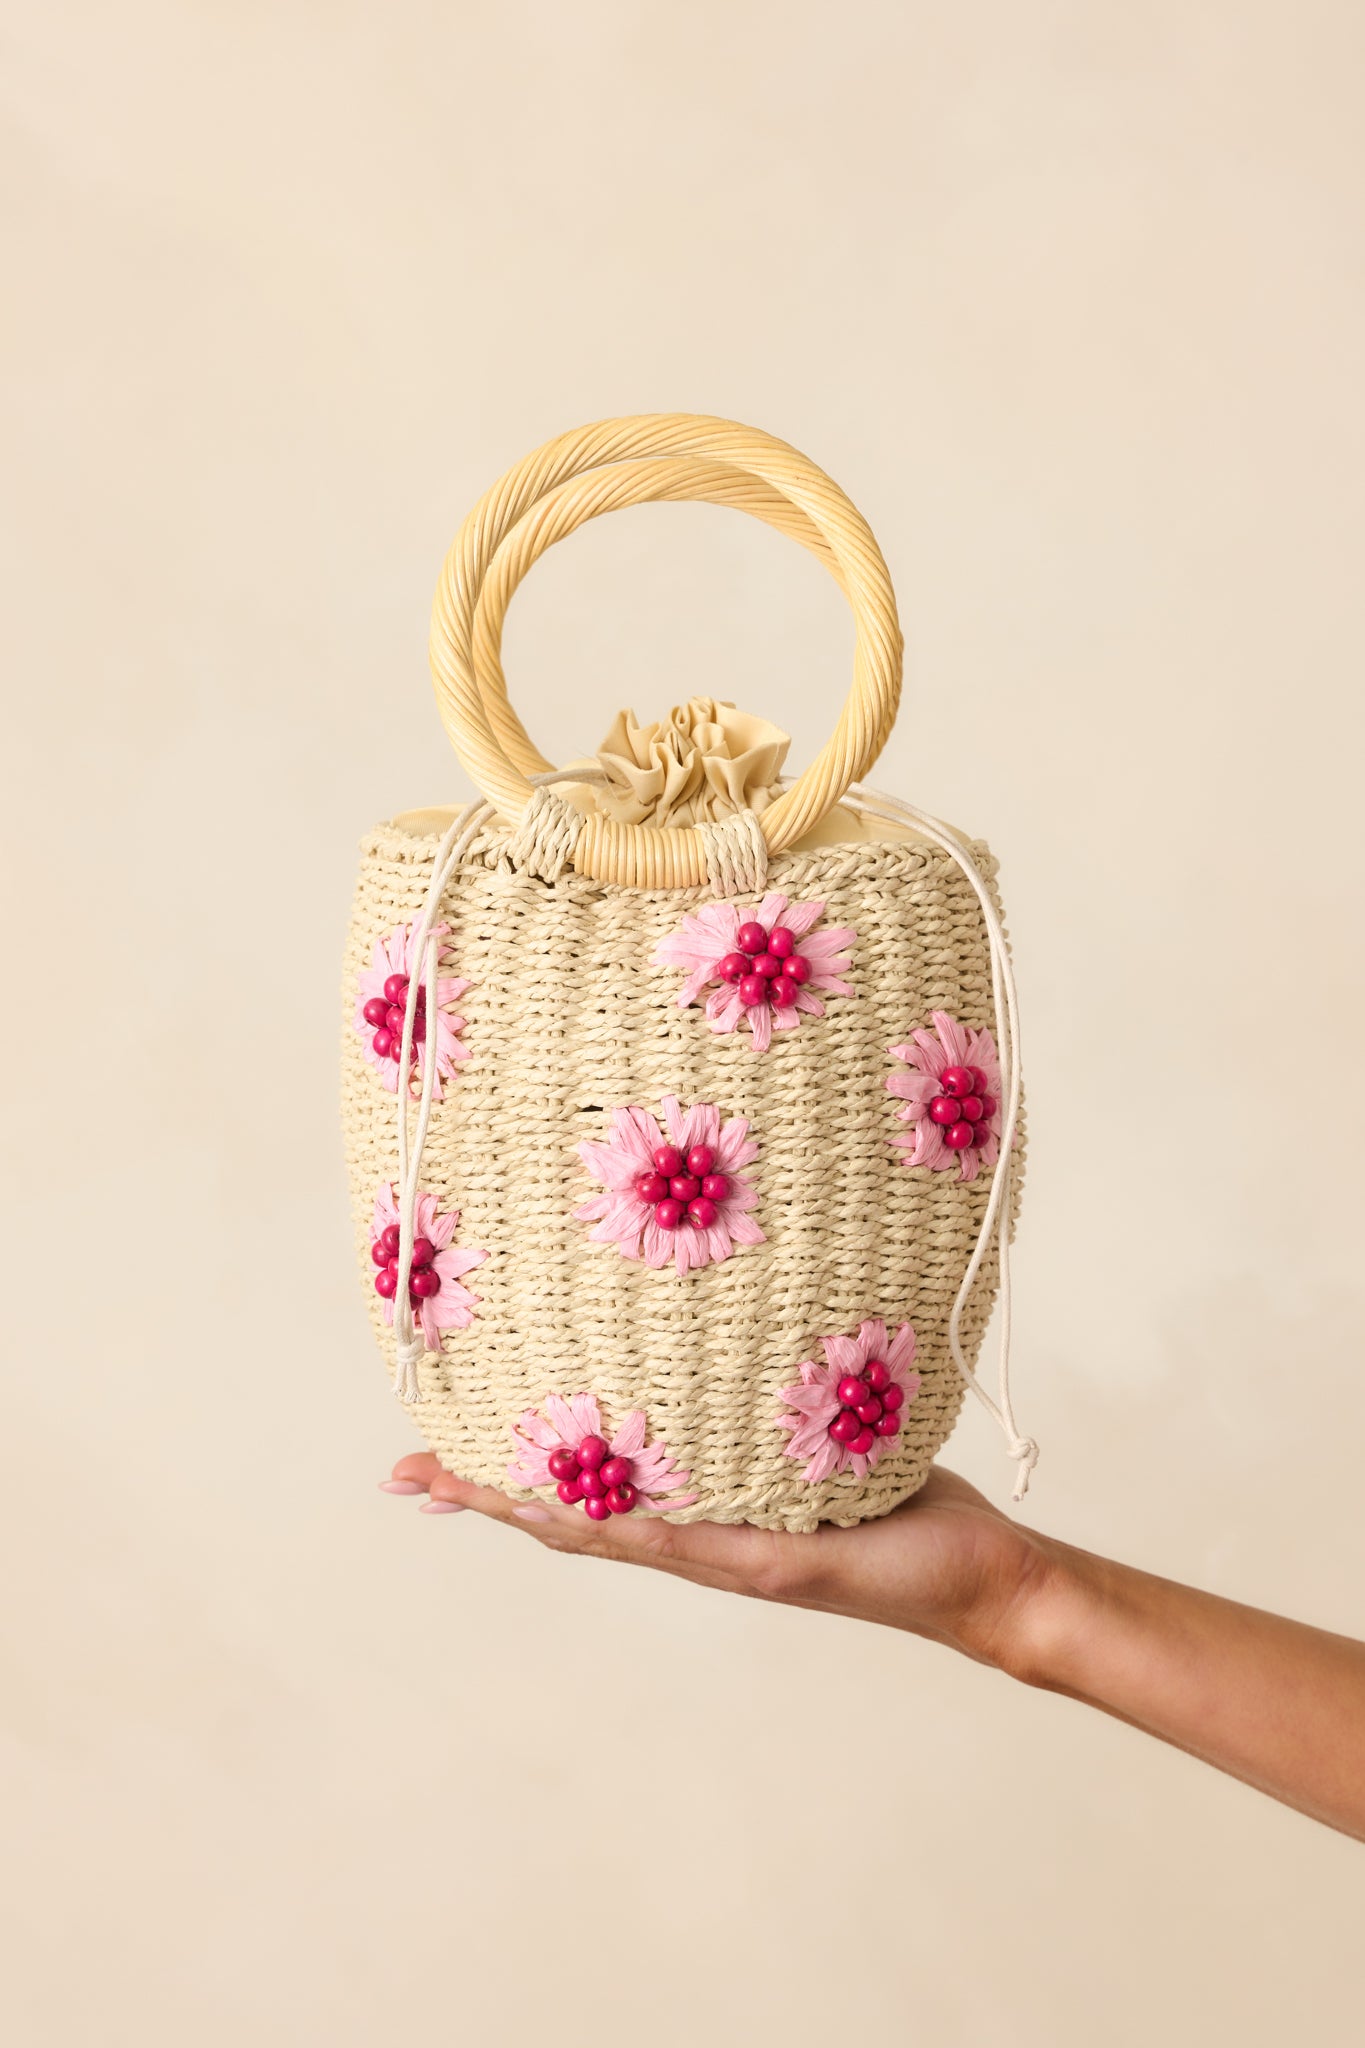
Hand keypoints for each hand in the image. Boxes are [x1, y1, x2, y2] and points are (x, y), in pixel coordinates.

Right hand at [383, 1455, 1057, 1673]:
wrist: (979, 1574)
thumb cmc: (904, 1497)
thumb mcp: (816, 1430)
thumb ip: (768, 1392)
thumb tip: (734, 1313)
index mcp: (700, 1507)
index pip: (582, 1490)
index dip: (505, 1471)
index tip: (435, 1447)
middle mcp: (697, 1539)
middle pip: (565, 1517)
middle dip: (481, 1490)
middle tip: (402, 1469)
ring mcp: (726, 1557)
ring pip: (600, 1533)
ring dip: (520, 1508)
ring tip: (449, 1483)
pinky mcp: (772, 1564)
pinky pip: (681, 1539)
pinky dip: (619, 1526)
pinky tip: (564, 1509)